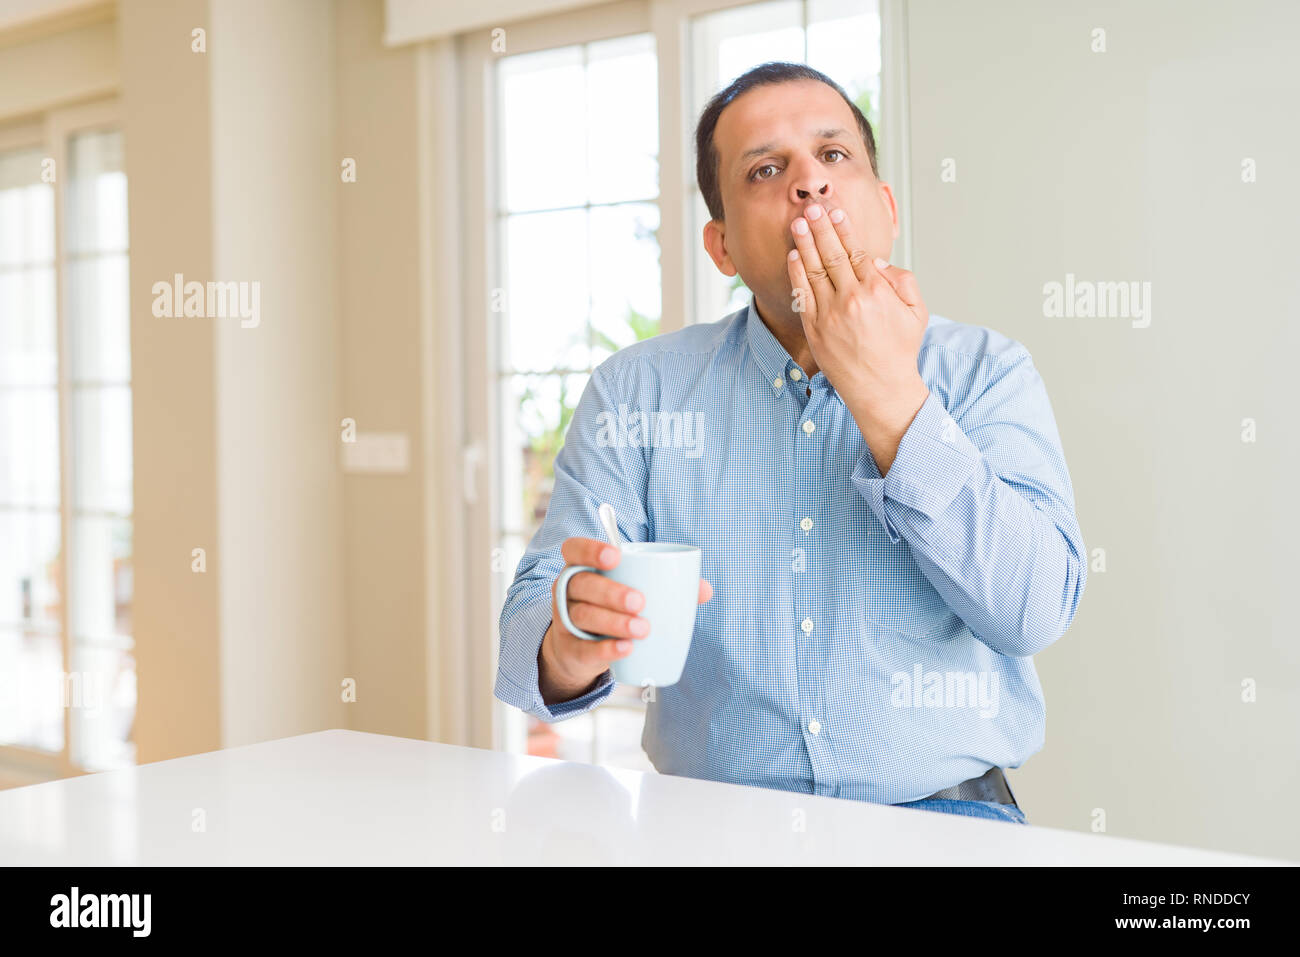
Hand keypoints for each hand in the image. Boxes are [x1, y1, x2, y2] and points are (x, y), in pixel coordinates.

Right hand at [539, 537, 712, 700]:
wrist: (583, 650)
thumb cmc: (613, 609)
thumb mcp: (632, 592)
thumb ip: (666, 586)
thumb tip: (704, 589)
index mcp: (582, 567)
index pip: (574, 549)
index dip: (590, 549)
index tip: (615, 556)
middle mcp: (568, 590)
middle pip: (581, 584)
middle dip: (610, 592)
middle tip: (639, 602)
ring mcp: (565, 620)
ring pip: (582, 616)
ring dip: (613, 622)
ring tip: (642, 629)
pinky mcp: (570, 649)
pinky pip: (584, 648)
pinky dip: (606, 649)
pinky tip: (627, 649)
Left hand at [786, 202, 927, 411]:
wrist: (880, 388)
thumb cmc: (899, 350)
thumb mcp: (917, 312)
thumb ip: (903, 281)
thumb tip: (877, 261)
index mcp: (877, 291)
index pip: (856, 251)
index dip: (843, 229)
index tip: (835, 212)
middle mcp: (851, 299)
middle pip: (832, 254)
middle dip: (820, 228)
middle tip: (810, 208)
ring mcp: (830, 314)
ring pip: (813, 270)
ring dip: (805, 244)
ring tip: (798, 223)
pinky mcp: (815, 328)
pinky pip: (801, 294)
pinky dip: (796, 273)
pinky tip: (793, 256)